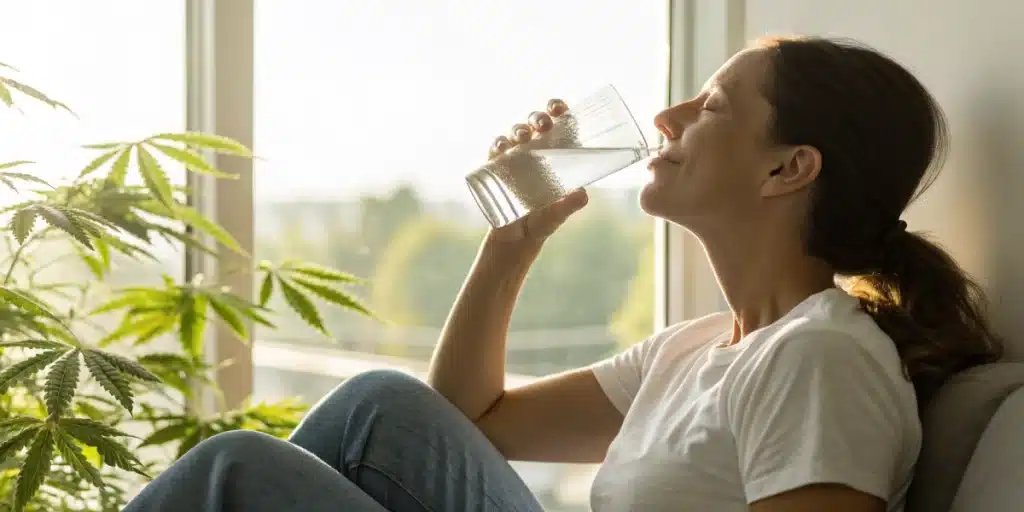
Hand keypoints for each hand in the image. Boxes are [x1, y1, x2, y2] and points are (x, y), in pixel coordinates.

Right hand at [486, 98, 588, 244]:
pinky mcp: (496, 169)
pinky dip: (497, 146)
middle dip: (538, 118)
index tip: (559, 108)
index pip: (556, 123)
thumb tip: (583, 194)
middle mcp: (533, 151)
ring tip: (523, 137)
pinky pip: (494, 150)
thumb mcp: (559, 213)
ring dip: (518, 130)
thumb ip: (570, 204)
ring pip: (514, 133)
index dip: (557, 109)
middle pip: (534, 124)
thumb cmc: (543, 221)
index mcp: (553, 153)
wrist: (518, 239)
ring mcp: (514, 158)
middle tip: (544, 125)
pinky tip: (501, 148)